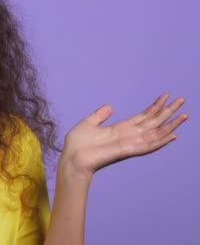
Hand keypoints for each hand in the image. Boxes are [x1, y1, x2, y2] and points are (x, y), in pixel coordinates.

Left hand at [61, 94, 187, 179]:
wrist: (71, 159)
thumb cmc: (77, 145)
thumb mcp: (88, 123)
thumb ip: (100, 115)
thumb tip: (110, 106)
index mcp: (119, 129)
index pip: (142, 116)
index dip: (154, 106)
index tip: (165, 96)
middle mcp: (127, 136)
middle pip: (153, 122)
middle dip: (168, 111)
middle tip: (182, 99)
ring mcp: (129, 143)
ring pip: (155, 133)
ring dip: (170, 125)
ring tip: (184, 115)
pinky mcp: (126, 151)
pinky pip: (147, 146)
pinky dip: (160, 141)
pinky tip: (172, 135)